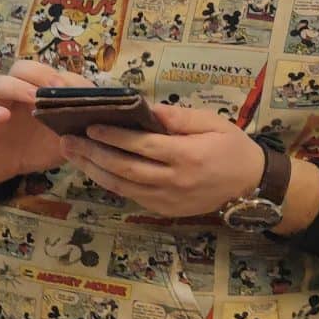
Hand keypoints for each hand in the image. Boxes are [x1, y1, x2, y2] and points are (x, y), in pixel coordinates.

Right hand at [0, 58, 90, 185]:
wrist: (3, 167)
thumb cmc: (35, 148)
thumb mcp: (63, 141)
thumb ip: (78, 130)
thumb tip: (103, 122)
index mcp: (39, 92)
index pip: (52, 74)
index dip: (69, 78)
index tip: (85, 91)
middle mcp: (17, 93)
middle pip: (23, 67)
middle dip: (42, 74)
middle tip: (58, 87)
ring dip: (18, 87)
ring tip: (33, 99)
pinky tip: (3, 116)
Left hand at [63, 104, 266, 217]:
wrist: (252, 185)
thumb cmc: (231, 147)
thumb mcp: (211, 123)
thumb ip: (176, 117)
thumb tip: (143, 107)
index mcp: (187, 156)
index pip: (142, 146)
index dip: (114, 136)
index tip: (90, 125)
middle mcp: (174, 181)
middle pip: (124, 168)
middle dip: (92, 153)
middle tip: (67, 139)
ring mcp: (167, 200)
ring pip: (122, 186)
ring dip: (92, 170)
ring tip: (71, 153)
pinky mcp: (163, 210)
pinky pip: (130, 196)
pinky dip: (108, 182)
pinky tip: (92, 168)